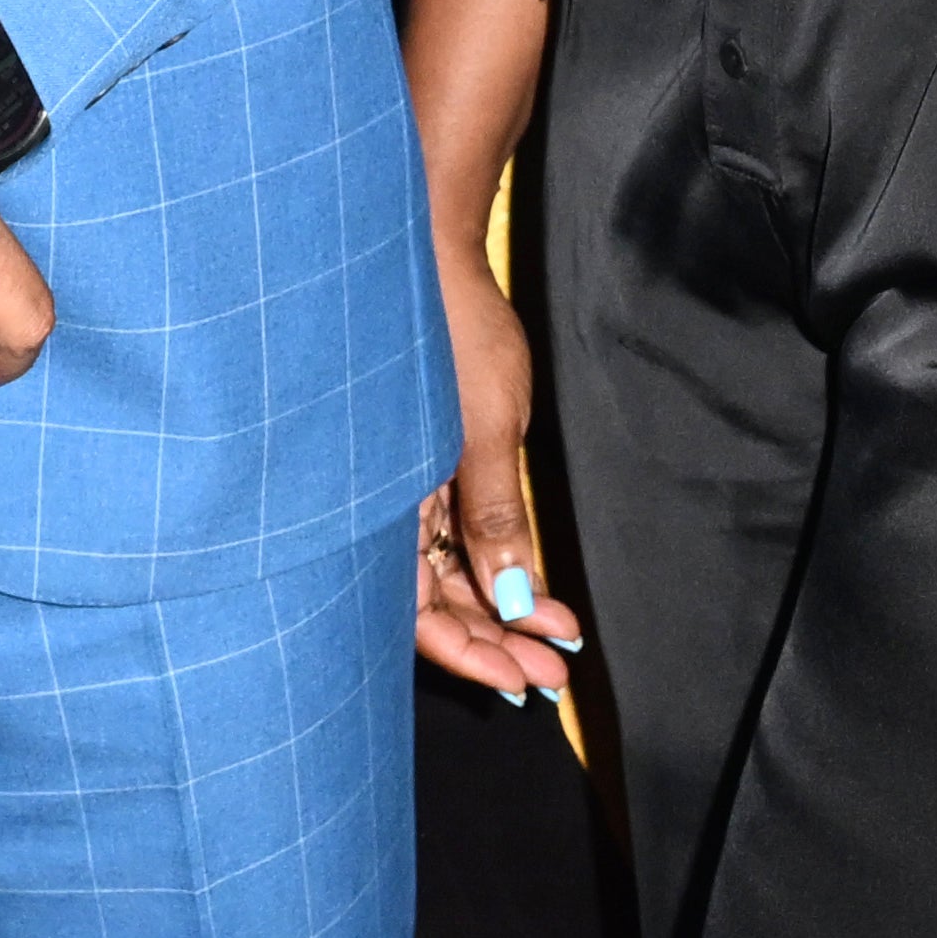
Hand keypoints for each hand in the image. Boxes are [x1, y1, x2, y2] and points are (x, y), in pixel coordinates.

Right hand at [410, 229, 575, 698]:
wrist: (427, 256)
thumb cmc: (447, 333)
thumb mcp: (484, 430)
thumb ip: (494, 517)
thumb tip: (514, 598)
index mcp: (381, 502)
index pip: (415, 611)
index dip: (468, 654)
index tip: (523, 681)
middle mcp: (385, 504)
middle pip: (431, 603)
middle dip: (494, 641)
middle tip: (552, 673)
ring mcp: (406, 487)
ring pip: (447, 575)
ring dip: (501, 609)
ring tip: (556, 638)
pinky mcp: (427, 465)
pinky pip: (455, 536)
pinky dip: (494, 564)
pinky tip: (532, 587)